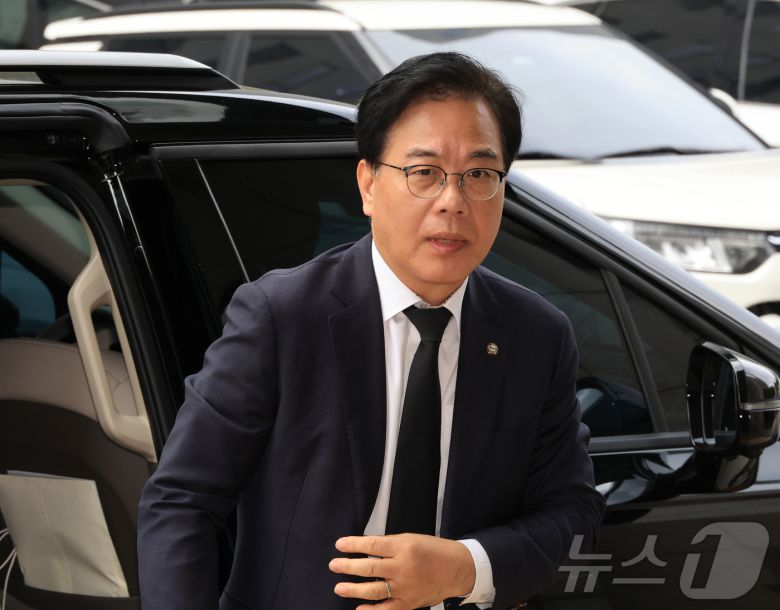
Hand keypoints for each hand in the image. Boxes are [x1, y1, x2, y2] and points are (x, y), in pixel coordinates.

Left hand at [329, 533, 475, 608]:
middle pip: (369, 568)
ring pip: (374, 590)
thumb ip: (389, 545)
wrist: (457, 568)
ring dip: (353, 589)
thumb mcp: (411, 539)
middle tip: (334, 565)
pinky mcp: (409, 602)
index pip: (372, 546)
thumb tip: (364, 548)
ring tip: (339, 587)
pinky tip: (359, 609)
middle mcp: (404, 567)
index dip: (353, 545)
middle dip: (348, 567)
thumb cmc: (434, 551)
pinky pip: (387, 609)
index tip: (340, 544)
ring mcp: (406, 587)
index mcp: (404, 547)